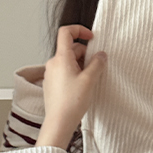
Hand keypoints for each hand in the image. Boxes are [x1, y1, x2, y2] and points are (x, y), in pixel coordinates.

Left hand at [36, 25, 106, 149]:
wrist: (59, 122)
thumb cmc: (71, 102)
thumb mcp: (90, 80)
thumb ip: (97, 64)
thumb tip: (101, 55)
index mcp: (61, 58)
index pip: (66, 32)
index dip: (79, 30)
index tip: (91, 37)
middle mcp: (53, 63)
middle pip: (70, 48)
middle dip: (85, 54)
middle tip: (96, 66)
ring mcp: (51, 74)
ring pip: (68, 61)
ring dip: (80, 65)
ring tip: (89, 80)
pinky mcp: (51, 84)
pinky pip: (64, 72)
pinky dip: (74, 74)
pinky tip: (81, 87)